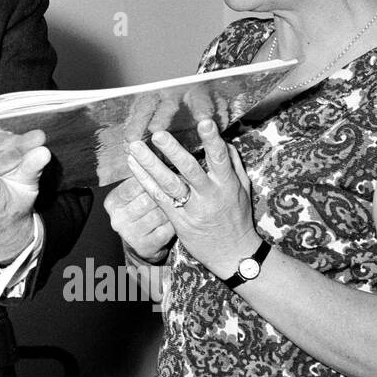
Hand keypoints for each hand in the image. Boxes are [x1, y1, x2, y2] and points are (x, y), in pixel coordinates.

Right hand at [104, 176, 174, 263]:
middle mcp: (117, 219)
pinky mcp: (144, 246)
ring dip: (172, 207)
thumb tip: (151, 153)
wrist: (141, 241)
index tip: (167, 171)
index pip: (134, 185)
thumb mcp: (135, 193)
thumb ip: (141, 175)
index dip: (152, 177)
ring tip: (180, 201)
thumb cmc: (142, 209)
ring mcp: (130, 234)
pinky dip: (175, 223)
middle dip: (165, 192)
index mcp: (112, 202)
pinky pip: (166, 230)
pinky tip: (179, 218)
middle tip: (179, 187)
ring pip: (158, 214)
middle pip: (147, 199)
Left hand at [124, 119, 260, 278]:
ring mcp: (192, 208)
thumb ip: (234, 165)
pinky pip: (158, 198)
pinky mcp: (177, 219)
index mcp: (227, 185)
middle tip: (158, 134)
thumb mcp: (243, 190)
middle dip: (174, 152)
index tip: (204, 122)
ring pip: (169, 184)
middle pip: (190, 171)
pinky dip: (145, 180)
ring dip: (150, 164)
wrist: (233, 255)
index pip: (220, 159)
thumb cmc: (238, 218)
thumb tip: (226, 142)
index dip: (212, 141)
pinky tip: (133, 166)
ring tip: (135, 147)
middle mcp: (209, 196)